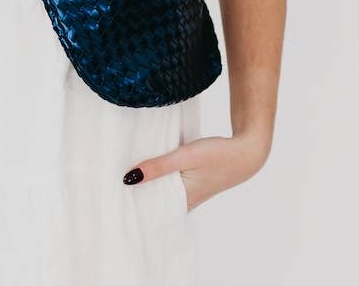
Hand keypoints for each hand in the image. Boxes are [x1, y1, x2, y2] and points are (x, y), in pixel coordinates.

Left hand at [123, 130, 269, 212]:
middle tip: (111, 183)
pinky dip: (160, 175)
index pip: (152, 209)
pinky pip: (172, 182)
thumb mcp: (186, 156)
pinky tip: (149, 164)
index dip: (134, 203)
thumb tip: (130, 178)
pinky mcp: (194, 181)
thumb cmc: (219, 154)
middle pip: (156, 199)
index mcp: (184, 199)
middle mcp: (186, 200)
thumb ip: (159, 166)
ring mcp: (191, 191)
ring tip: (124, 172)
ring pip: (163, 190)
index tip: (113, 197)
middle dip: (137, 192)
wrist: (247, 150)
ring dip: (149, 182)